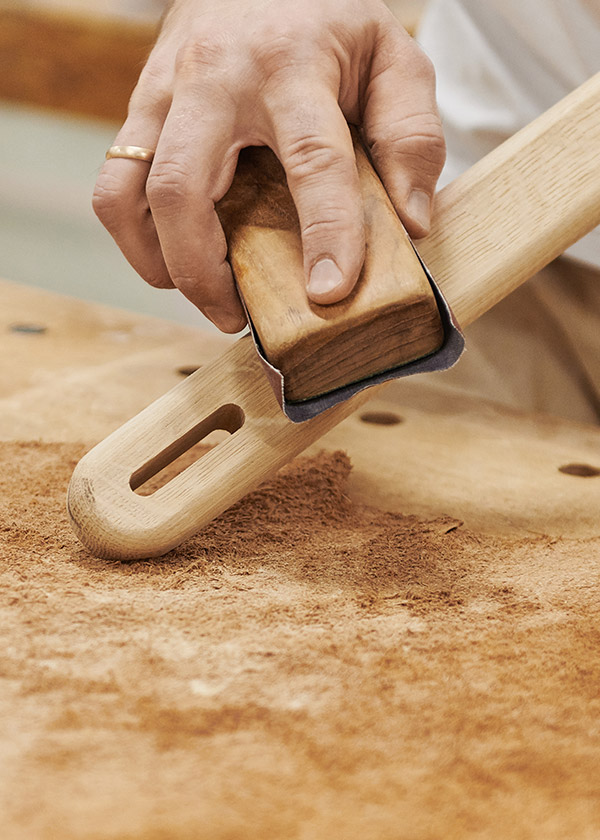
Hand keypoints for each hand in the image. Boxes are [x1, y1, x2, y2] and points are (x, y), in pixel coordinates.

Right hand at [93, 0, 444, 332]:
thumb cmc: (329, 18)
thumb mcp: (392, 57)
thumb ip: (411, 134)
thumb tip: (411, 223)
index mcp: (292, 65)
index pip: (311, 159)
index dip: (324, 232)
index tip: (329, 292)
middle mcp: (215, 77)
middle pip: (181, 189)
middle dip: (201, 271)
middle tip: (237, 317)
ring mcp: (164, 90)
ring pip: (126, 192)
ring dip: (159, 261)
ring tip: (204, 293)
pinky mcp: (138, 104)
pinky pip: (113, 183)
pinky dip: (137, 237)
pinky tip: (176, 254)